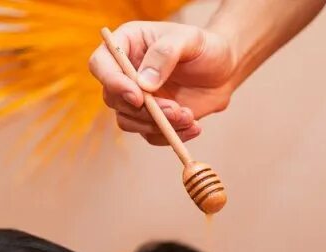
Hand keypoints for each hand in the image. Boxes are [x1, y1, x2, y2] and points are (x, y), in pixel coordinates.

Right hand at [89, 21, 236, 144]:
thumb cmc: (206, 47)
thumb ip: (165, 55)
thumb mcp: (190, 40)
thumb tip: (144, 84)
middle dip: (144, 110)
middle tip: (175, 109)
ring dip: (158, 125)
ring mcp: (137, 99)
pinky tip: (194, 126)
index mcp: (127, 44)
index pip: (100, 64)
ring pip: (129, 122)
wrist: (225, 71)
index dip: (113, 83)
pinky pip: (150, 135)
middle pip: (113, 99)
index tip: (137, 97)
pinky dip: (171, 136)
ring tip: (189, 116)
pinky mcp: (151, 119)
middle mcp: (126, 73)